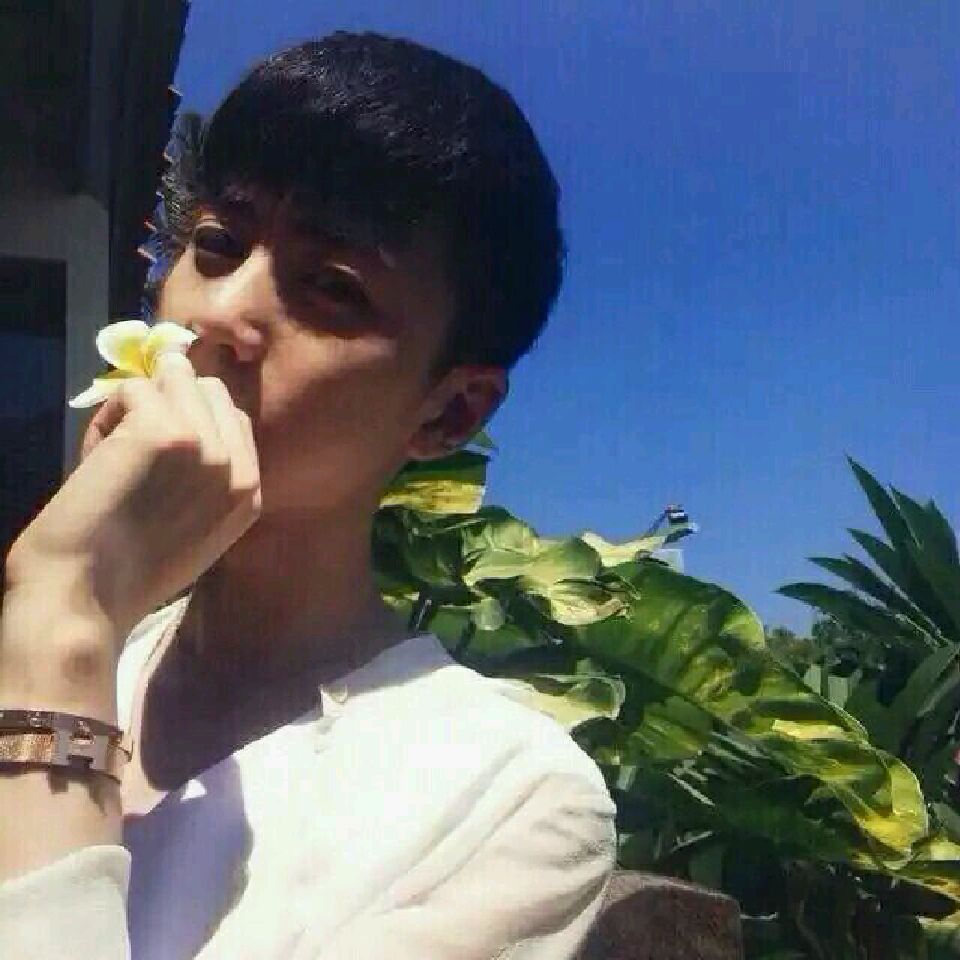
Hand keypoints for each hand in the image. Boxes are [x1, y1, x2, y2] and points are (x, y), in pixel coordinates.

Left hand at [5, 351, 261, 657]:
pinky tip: (97, 457)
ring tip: (114, 452)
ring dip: (136, 404)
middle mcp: (237, 467)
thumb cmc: (126, 573)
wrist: (84, 597)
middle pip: (210, 389)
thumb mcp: (198, 528)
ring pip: (173, 377)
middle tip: (135, 449)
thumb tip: (183, 415)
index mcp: (250, 493)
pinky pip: (132, 388)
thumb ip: (208, 477)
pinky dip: (107, 414)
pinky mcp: (164, 430)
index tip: (158, 447)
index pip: (235, 417)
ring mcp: (205, 446)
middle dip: (170, 402)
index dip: (193, 417)